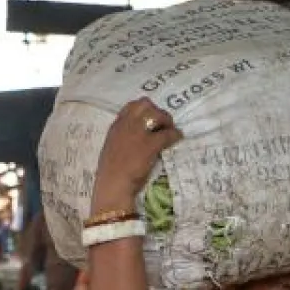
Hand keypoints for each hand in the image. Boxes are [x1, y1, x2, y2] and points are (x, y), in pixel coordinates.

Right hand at [91, 98, 183, 213]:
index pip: (131, 106)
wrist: (112, 185)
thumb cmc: (111, 173)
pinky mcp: (150, 144)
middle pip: (145, 104)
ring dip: (166, 120)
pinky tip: (178, 138)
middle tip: (164, 123)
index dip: (144, 109)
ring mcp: (138, 133)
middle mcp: (126, 125)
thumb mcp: (112, 150)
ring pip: (157, 114)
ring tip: (171, 130)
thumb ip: (122, 140)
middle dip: (156, 111)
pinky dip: (175, 134)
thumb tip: (136, 140)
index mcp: (116, 127)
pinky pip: (167, 133)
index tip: (150, 118)